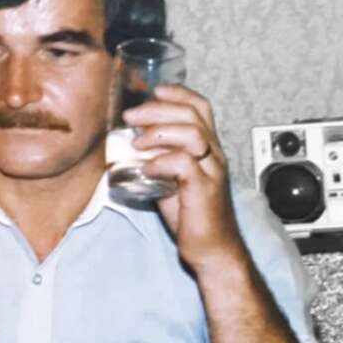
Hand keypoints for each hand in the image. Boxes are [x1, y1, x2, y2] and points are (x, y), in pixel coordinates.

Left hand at [124, 83, 244, 272]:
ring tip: (136, 144)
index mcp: (207, 148)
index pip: (200, 107)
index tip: (153, 92)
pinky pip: (185, 164)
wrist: (211, 250)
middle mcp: (214, 155)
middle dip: (158, 110)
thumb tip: (128, 148)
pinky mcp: (204, 190)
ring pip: (193, 134)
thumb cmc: (191, 217)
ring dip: (159, 133)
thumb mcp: (169, 181)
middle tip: (130, 117)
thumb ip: (156, 162)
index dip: (177, 94)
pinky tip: (146, 168)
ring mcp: (212, 171)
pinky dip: (162, 161)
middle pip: (193, 115)